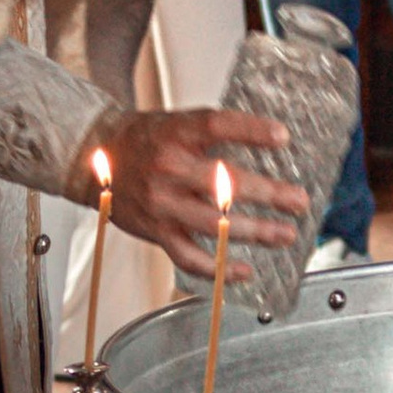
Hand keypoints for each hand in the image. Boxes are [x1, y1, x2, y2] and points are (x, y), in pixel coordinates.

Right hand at [104, 105, 307, 276]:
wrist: (93, 159)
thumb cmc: (144, 140)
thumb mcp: (176, 122)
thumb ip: (213, 132)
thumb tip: (269, 140)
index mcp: (176, 134)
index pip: (216, 126)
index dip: (251, 131)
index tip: (282, 137)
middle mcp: (168, 169)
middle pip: (224, 182)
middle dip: (268, 194)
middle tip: (298, 201)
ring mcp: (162, 204)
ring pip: (214, 225)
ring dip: (255, 232)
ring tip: (284, 234)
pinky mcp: (156, 231)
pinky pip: (190, 258)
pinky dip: (219, 269)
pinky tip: (244, 270)